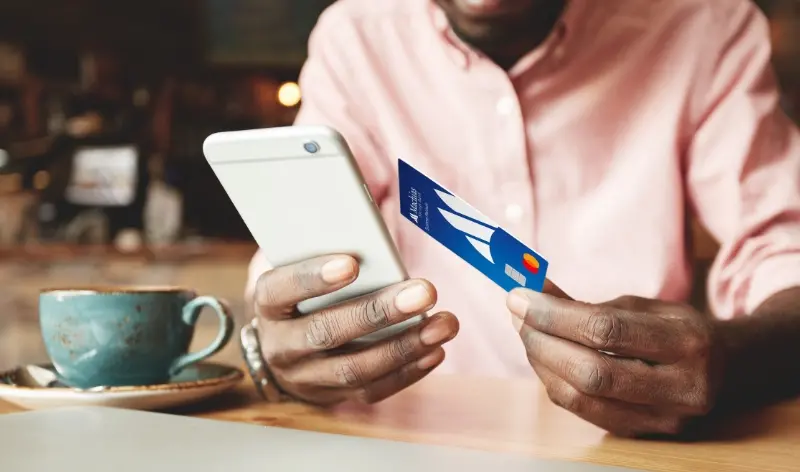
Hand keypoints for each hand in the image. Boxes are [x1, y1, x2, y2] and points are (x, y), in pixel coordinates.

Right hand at [253, 254, 458, 405]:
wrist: (282, 346)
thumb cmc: (302, 294)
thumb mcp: (299, 266)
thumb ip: (328, 247)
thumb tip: (380, 215)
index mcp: (269, 304)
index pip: (281, 290)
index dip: (313, 278)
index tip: (351, 264)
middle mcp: (282, 345)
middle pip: (327, 331)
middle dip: (379, 312)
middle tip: (424, 292)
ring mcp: (306, 376)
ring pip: (354, 368)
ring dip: (405, 346)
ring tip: (444, 324)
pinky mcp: (334, 396)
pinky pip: (372, 390)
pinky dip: (408, 371)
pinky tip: (435, 350)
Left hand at [507, 282, 723, 436]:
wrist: (727, 370)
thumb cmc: (677, 329)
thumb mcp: (642, 305)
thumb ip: (587, 303)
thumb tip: (532, 290)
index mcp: (687, 342)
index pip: (607, 330)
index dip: (555, 314)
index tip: (521, 296)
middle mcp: (682, 387)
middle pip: (592, 371)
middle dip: (543, 341)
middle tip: (517, 315)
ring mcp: (664, 418)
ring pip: (583, 397)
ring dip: (542, 363)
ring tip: (526, 333)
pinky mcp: (645, 434)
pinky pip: (585, 411)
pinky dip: (555, 383)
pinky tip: (543, 359)